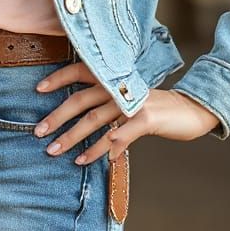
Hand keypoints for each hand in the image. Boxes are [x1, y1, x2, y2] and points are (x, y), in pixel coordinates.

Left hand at [32, 61, 222, 164]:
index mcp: (114, 78)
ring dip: (73, 138)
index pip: (81, 71)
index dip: (59, 78)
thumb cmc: (154, 107)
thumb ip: (105, 104)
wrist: (191, 110)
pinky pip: (117, 136)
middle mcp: (120, 87)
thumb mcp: (128, 99)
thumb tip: (78, 117)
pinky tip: (87, 159)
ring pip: (95, 120)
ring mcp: (133, 102)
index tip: (38, 89)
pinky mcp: (146, 119)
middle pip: (81, 99)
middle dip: (57, 117)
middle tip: (39, 133)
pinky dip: (101, 148)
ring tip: (56, 151)